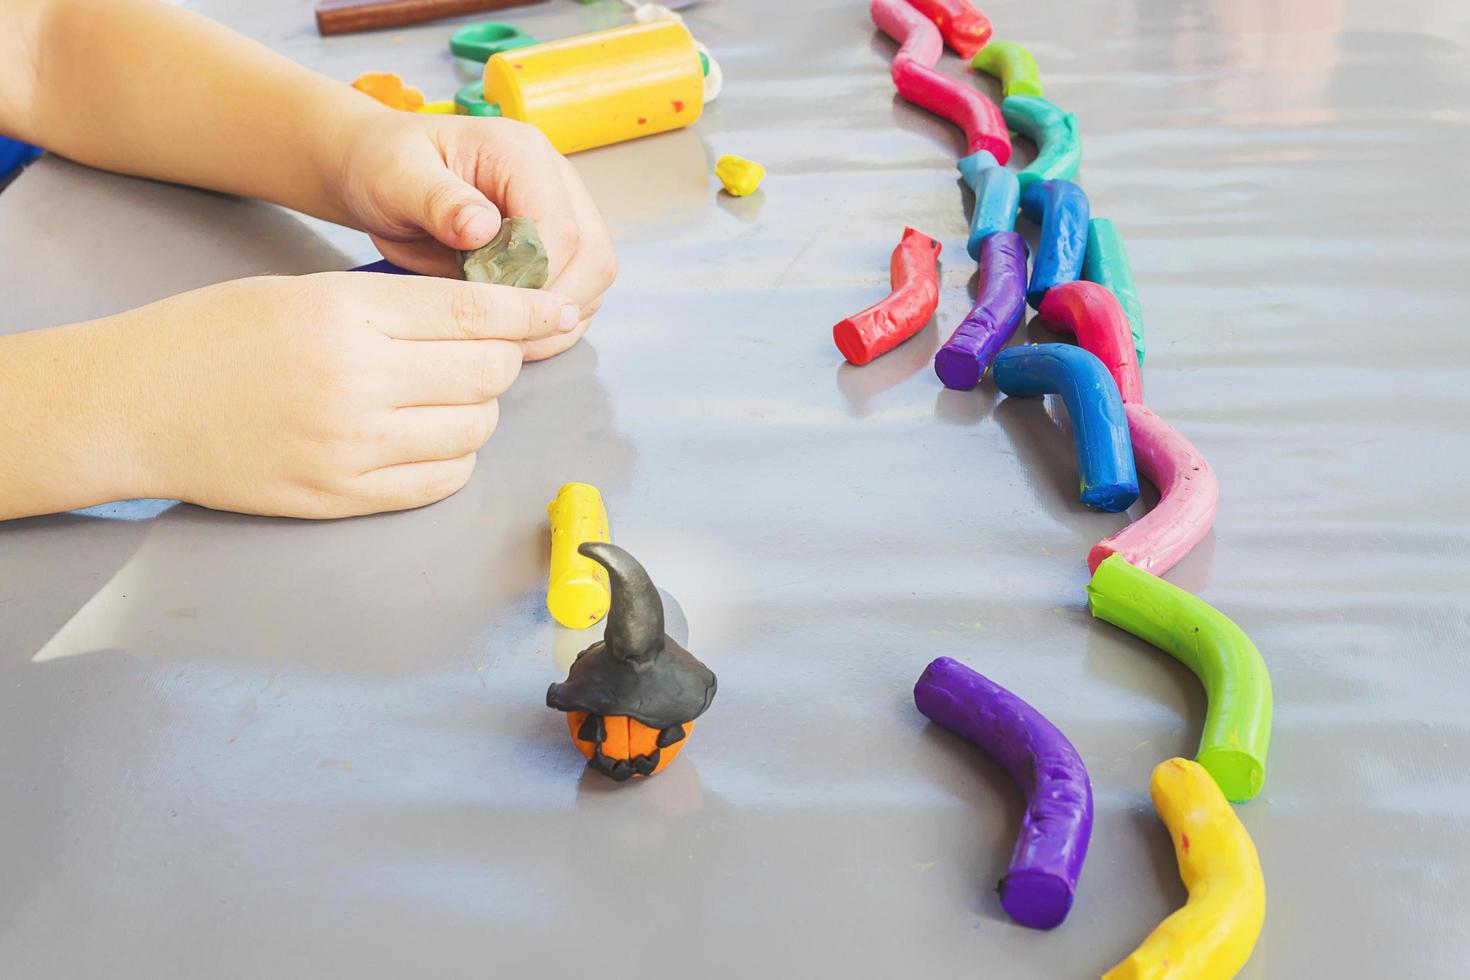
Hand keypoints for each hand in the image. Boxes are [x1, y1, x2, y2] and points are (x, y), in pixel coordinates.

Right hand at [107, 272, 579, 518]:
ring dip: (475, 410)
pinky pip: (442, 481)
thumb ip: (397, 307)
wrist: (137, 405)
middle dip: (500, 358)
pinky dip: (451, 456)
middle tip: (478, 351)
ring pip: (475, 430)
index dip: (530, 309)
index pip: (474, 311)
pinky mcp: (343, 498)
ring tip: (438, 395)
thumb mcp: (307, 291)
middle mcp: (358, 383)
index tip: (560, 309)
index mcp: (347, 315)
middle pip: (489, 374)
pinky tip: (424, 435)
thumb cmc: (217, 336)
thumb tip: (488, 320)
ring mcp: (352, 449)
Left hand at [330, 110, 617, 361]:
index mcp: (521, 154)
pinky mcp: (556, 245)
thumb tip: (483, 228)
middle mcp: (555, 181)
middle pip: (593, 256)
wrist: (379, 171)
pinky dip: (552, 321)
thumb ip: (439, 201)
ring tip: (507, 340)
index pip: (560, 228)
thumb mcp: (397, 176)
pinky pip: (577, 292)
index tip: (493, 308)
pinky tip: (514, 333)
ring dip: (557, 319)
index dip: (535, 279)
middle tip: (506, 334)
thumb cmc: (385, 166)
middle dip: (555, 305)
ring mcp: (562, 213)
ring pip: (594, 279)